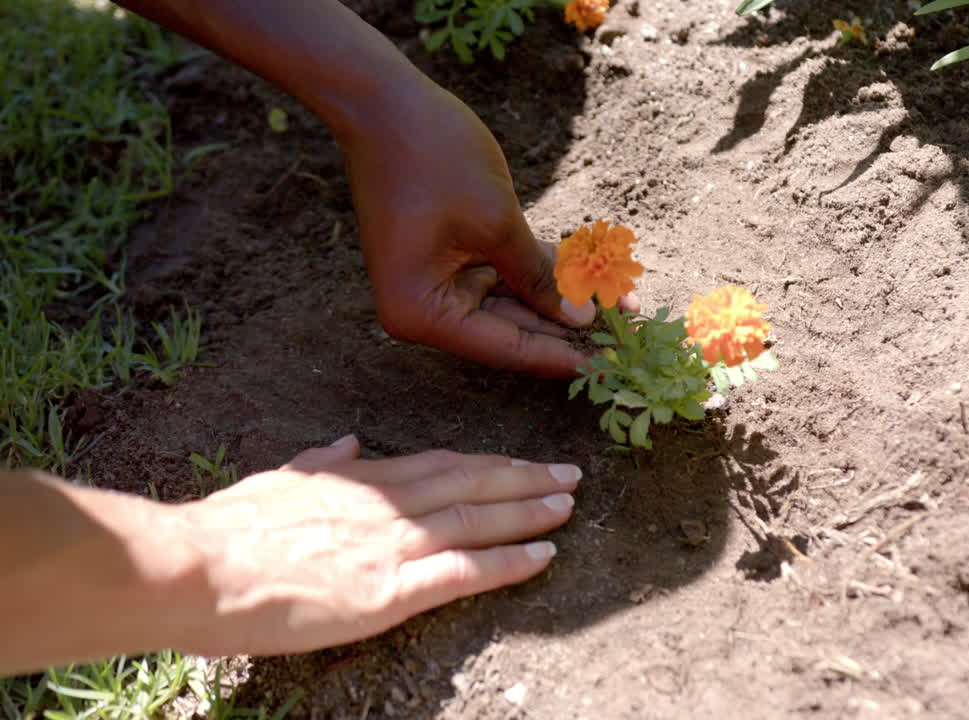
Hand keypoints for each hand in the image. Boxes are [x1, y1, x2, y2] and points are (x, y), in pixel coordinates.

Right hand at [174, 435, 578, 655]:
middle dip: (524, 478)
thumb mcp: (278, 479)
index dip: (485, 465)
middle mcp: (387, 504)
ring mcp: (393, 544)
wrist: (198, 566)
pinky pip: (465, 571)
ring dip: (529, 510)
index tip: (518, 463)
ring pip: (477, 519)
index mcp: (360, 478)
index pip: (439, 465)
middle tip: (570, 474)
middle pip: (471, 483)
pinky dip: (509, 562)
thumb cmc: (226, 529)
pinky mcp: (390, 589)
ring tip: (568, 503)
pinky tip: (544, 556)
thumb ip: (322, 461)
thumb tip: (350, 441)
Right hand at [340, 77, 603, 376]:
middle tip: (628, 335)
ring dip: (564, 299)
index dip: (561, 355)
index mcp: (422, 314)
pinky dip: (542, 273)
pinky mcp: (449, 257)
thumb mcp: (497, 222)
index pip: (505, 348)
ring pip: (513, 303)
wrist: (384, 101)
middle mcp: (424, 309)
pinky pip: (503, 275)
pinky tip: (593, 278)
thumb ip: (538, 277)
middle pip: (509, 331)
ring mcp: (436, 283)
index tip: (610, 366)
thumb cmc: (433, 158)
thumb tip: (581, 320)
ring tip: (623, 303)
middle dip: (570, 327)